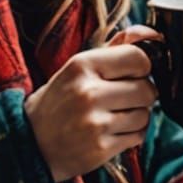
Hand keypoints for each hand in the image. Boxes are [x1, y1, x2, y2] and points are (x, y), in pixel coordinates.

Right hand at [24, 25, 158, 182]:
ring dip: (137, 116)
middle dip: (142, 94)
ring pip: (145, 114)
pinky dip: (132, 134)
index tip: (133, 74)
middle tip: (124, 98)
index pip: (137, 57)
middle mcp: (88, 93)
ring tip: (115, 116)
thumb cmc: (58, 102)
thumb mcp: (76, 69)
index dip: (142, 67)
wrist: (31, 142)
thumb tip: (151, 33)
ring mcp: (95, 123)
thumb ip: (114, 49)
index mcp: (81, 66)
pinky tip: (113, 132)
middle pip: (146, 89)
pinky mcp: (101, 149)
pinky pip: (138, 136)